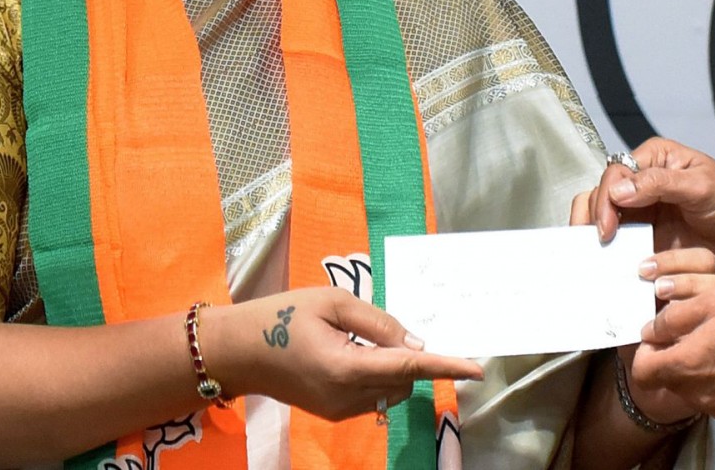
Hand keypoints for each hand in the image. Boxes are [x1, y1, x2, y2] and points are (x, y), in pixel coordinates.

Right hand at [207, 287, 482, 421]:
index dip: (445, 365)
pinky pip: (370, 396)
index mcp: (345, 367)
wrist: (238, 349)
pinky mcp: (332, 412)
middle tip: (385, 326)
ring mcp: (338, 411)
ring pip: (389, 391)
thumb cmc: (282, 315)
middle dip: (409, 358)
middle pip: (402, 382)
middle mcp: (346, 398)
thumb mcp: (330, 302)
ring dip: (392, 368)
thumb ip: (377, 322)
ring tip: (355, 336)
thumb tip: (415, 344)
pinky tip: (348, 351)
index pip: (408, 368)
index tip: (476, 368)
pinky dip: (374, 375)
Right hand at [571, 137, 714, 281]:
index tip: (607, 226)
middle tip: (596, 240)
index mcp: (653, 159)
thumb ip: (660, 183)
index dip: (606, 198)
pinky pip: (617, 240)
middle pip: (601, 192)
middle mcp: (640, 181)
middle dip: (593, 215)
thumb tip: (618, 190)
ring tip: (593, 253)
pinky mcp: (643, 235)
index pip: (616, 173)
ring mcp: (640, 210)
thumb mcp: (702, 186)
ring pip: (602, 215)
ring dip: (594, 232)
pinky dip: (608, 250)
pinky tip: (604, 261)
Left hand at [634, 286, 714, 426]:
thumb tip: (650, 331)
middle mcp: (703, 396)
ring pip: (695, 392)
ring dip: (699, 372)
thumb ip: (670, 320)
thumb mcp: (708, 302)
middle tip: (695, 336)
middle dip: (674, 359)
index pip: (642, 372)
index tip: (659, 338)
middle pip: (669, 381)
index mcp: (688, 366)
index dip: (646, 353)